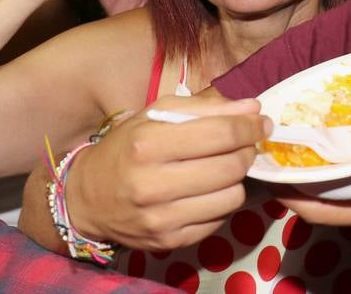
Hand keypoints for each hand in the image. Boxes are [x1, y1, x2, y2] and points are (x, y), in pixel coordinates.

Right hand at [66, 94, 269, 250]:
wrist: (88, 198)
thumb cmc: (127, 146)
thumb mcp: (158, 114)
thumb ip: (207, 107)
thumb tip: (253, 108)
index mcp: (148, 143)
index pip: (220, 133)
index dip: (250, 127)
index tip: (262, 123)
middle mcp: (152, 184)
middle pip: (230, 166)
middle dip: (247, 151)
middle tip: (245, 144)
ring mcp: (160, 218)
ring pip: (231, 196)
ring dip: (236, 179)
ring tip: (224, 167)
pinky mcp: (169, 242)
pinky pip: (219, 220)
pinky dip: (222, 202)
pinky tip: (209, 190)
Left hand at [278, 120, 350, 274]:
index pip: (320, 210)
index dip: (289, 193)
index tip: (266, 168)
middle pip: (317, 195)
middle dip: (293, 170)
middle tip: (275, 134)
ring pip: (333, 186)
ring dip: (315, 164)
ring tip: (298, 127)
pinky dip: (341, 160)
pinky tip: (339, 133)